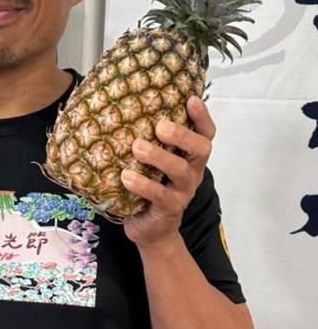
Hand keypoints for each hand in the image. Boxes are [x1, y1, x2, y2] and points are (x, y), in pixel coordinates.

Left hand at [122, 96, 214, 248]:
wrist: (151, 230)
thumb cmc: (149, 188)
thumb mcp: (151, 164)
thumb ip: (148, 142)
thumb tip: (123, 110)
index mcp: (189, 157)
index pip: (205, 134)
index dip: (202, 117)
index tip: (190, 99)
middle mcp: (191, 171)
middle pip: (201, 149)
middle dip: (182, 135)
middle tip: (160, 127)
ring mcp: (183, 191)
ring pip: (181, 171)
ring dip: (159, 157)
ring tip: (137, 147)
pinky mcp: (169, 208)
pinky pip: (161, 196)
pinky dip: (143, 185)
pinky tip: (126, 177)